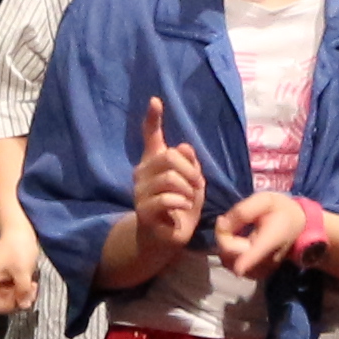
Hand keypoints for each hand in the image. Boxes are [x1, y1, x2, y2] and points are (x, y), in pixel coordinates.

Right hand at [0, 224, 42, 328]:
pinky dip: (25, 294)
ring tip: (33, 287)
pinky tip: (33, 285)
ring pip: (9, 302)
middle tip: (26, 295)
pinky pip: (17, 296)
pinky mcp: (13, 282)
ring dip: (21, 299)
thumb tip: (23, 305)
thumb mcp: (22, 269)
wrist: (23, 232)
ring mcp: (3, 283)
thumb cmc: (18, 247)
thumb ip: (22, 289)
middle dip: (11, 304)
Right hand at [121, 97, 206, 264]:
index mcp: (154, 162)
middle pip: (169, 157)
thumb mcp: (192, 183)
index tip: (155, 101)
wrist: (164, 238)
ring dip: (188, 190)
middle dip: (190, 170)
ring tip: (189, 200)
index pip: (151, 136)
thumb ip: (190, 164)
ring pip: (170, 179)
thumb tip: (185, 147)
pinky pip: (166, 198)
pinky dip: (181, 203)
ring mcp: (140, 191)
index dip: (153, 118)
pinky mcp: (143, 210)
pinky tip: (182, 208)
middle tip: (197, 184)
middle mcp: (143, 173)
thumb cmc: (179, 208)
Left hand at [212, 190, 307, 280]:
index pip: (254, 254)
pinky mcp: (259, 273)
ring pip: (232, 265)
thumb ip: (243, 211)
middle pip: (235, 256)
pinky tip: (234, 244)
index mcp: (271, 239)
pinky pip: (236, 269)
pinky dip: (229, 257)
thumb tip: (222, 224)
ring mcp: (264, 269)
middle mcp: (268, 259)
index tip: (228, 247)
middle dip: (223, 238)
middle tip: (225, 220)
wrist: (298, 223)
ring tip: (230, 232)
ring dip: (224, 248)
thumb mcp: (264, 200)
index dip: (238, 256)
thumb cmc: (281, 209)